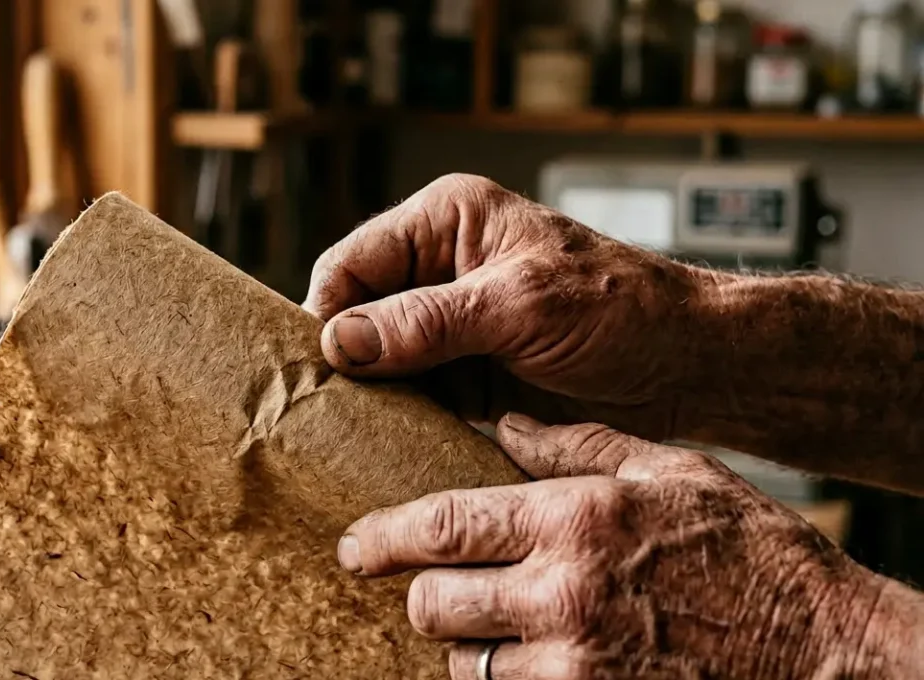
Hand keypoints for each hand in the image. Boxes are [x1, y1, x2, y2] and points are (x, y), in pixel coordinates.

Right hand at [303, 174, 710, 438]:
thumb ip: (429, 321)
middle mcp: (438, 267)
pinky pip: (409, 396)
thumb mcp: (522, 306)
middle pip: (354, 312)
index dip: (325, 314)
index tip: (317, 371)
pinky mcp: (465, 373)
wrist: (690, 366)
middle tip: (320, 414)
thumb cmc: (624, 309)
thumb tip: (340, 340)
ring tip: (348, 438)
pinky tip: (386, 448)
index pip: (350, 263)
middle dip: (341, 360)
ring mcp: (450, 324)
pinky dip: (397, 421)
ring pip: (375, 360)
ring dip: (367, 397)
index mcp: (446, 220)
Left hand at [336, 414, 907, 678]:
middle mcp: (563, 594)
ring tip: (501, 628)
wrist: (824, 650)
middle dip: (427, 595)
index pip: (443, 525)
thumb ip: (577, 447)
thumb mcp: (670, 472)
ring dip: (470, 647)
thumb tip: (504, 422)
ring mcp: (573, 666)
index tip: (356, 546)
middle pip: (435, 602)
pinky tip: (536, 664)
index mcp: (575, 519)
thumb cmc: (752, 554)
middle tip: (436, 587)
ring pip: (464, 663)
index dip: (384, 537)